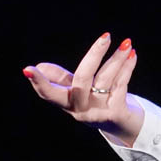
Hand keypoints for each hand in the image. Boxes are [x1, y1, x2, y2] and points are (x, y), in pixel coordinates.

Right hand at [22, 32, 144, 146]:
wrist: (120, 124)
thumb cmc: (93, 101)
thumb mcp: (74, 90)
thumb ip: (60, 78)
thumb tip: (39, 66)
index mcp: (65, 103)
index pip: (48, 93)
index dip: (38, 82)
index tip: (27, 69)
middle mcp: (79, 109)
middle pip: (82, 79)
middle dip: (95, 55)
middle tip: (106, 36)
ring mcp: (97, 113)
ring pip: (106, 79)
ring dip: (117, 59)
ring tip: (126, 43)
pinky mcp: (115, 113)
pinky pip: (121, 85)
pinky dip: (127, 68)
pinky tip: (132, 55)